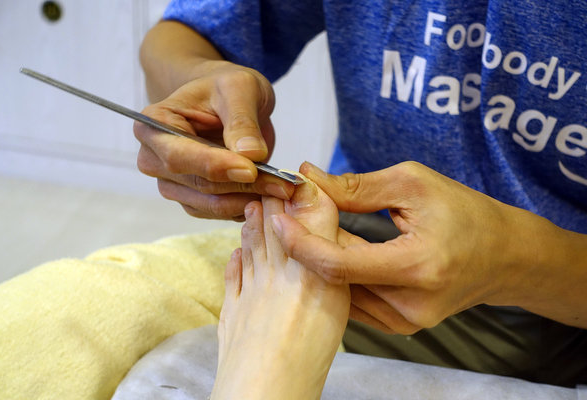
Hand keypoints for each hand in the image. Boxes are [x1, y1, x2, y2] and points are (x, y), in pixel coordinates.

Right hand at [134, 60, 293, 220]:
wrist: (227, 100)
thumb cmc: (226, 87)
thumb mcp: (239, 89)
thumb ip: (242, 121)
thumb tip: (250, 155)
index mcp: (153, 124)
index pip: (178, 155)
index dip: (215, 165)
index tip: (251, 169)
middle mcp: (153, 159)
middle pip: (196, 183)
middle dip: (241, 185)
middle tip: (282, 184)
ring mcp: (171, 183)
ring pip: (208, 204)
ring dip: (246, 200)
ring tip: (282, 189)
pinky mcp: (191, 199)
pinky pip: (217, 212)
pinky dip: (244, 207)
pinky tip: (269, 196)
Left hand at [271, 161, 530, 333]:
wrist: (503, 256)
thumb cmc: (465, 213)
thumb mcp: (412, 185)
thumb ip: (356, 187)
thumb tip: (307, 178)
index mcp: (415, 266)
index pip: (338, 264)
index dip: (300, 242)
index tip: (277, 218)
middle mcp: (408, 304)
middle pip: (333, 277)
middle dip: (306, 242)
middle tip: (289, 211)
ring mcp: (403, 321)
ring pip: (339, 290)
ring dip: (319, 258)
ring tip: (310, 225)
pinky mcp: (398, 325)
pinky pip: (353, 298)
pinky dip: (337, 272)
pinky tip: (333, 246)